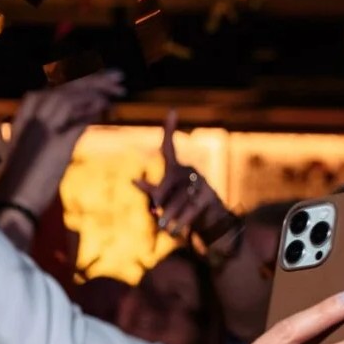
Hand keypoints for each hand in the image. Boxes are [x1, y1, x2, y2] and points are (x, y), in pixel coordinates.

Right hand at [0, 70, 123, 217]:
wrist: (14, 202)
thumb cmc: (19, 182)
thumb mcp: (26, 151)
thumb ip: (38, 133)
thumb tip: (50, 122)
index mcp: (23, 116)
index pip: (53, 88)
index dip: (79, 80)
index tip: (98, 76)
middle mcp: (32, 117)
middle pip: (66, 88)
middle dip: (94, 79)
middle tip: (118, 76)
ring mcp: (44, 128)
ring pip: (73, 97)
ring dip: (98, 90)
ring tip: (119, 88)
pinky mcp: (56, 143)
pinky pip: (79, 119)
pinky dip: (94, 109)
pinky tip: (107, 106)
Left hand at [133, 110, 230, 242]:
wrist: (210, 222)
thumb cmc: (182, 208)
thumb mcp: (164, 199)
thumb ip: (151, 190)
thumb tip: (133, 179)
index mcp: (177, 168)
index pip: (169, 148)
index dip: (169, 130)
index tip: (172, 111)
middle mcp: (190, 171)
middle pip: (169, 182)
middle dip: (161, 199)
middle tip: (155, 211)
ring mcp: (201, 183)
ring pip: (180, 199)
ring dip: (171, 215)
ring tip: (165, 228)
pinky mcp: (209, 198)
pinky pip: (191, 210)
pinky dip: (183, 222)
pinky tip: (177, 232)